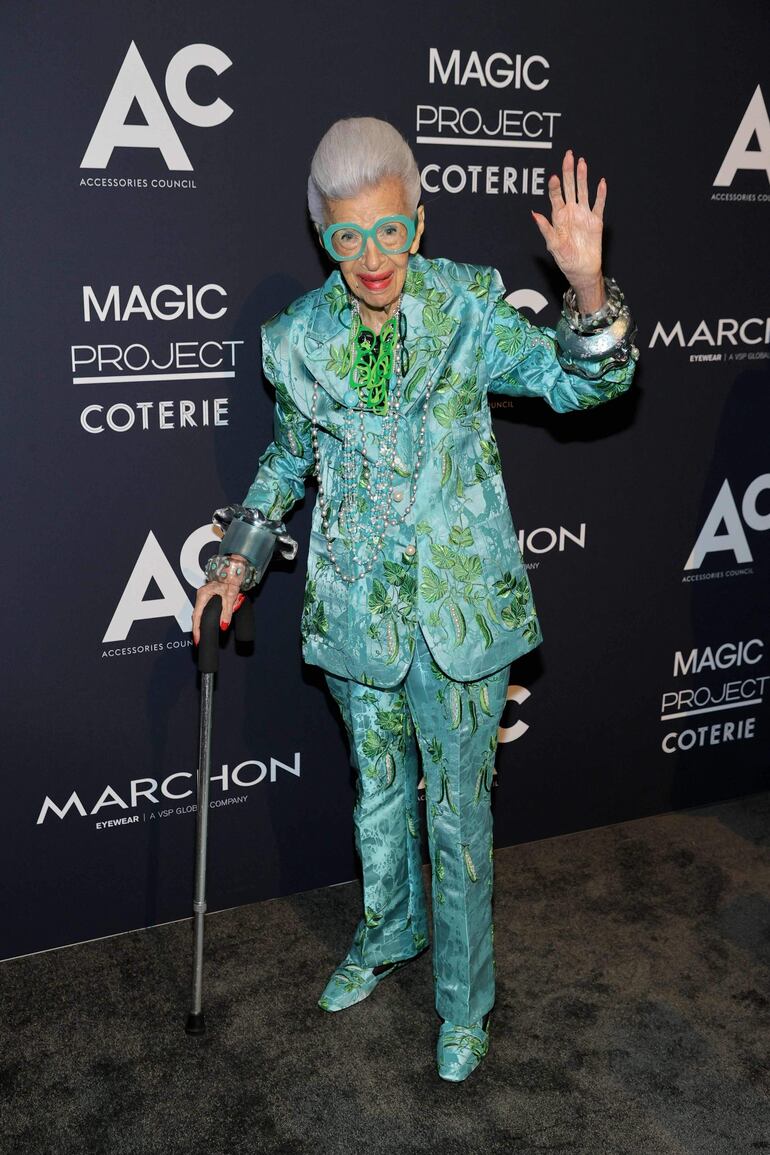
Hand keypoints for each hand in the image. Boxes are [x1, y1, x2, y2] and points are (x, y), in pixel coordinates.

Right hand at [192, 557, 245, 644]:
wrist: (235, 568)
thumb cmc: (232, 578)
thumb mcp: (230, 596)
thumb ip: (227, 612)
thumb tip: (223, 626)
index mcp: (203, 594)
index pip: (197, 616)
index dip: (196, 629)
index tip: (197, 639)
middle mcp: (201, 594)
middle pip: (196, 615)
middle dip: (197, 628)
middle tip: (199, 640)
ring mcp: (204, 595)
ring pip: (200, 612)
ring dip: (200, 623)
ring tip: (201, 635)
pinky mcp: (209, 595)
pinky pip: (204, 609)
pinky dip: (204, 618)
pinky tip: (206, 624)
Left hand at [531, 149, 605, 311]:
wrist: (582, 271)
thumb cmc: (566, 259)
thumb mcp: (553, 245)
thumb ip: (545, 229)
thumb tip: (534, 214)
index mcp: (558, 217)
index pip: (555, 197)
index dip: (554, 187)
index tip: (553, 178)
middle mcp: (571, 212)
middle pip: (570, 187)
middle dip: (568, 171)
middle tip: (568, 155)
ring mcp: (584, 214)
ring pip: (583, 191)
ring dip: (582, 177)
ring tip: (582, 162)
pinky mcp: (596, 220)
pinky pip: (598, 204)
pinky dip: (600, 193)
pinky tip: (601, 182)